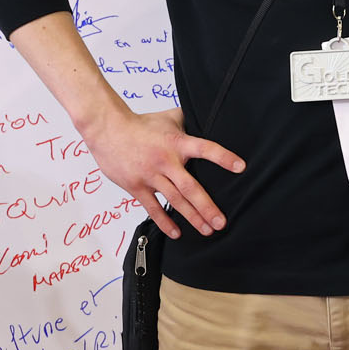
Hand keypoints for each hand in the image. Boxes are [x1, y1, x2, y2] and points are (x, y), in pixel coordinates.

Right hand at [82, 106, 244, 239]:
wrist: (108, 130)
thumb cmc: (140, 124)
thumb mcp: (169, 117)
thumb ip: (189, 121)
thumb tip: (208, 116)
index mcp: (177, 143)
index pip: (205, 149)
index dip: (223, 157)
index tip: (240, 167)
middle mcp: (166, 161)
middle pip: (190, 188)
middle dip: (207, 207)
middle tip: (222, 222)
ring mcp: (150, 176)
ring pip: (175, 201)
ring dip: (192, 217)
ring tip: (207, 230)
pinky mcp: (136, 186)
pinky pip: (153, 208)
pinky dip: (165, 221)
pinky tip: (177, 233)